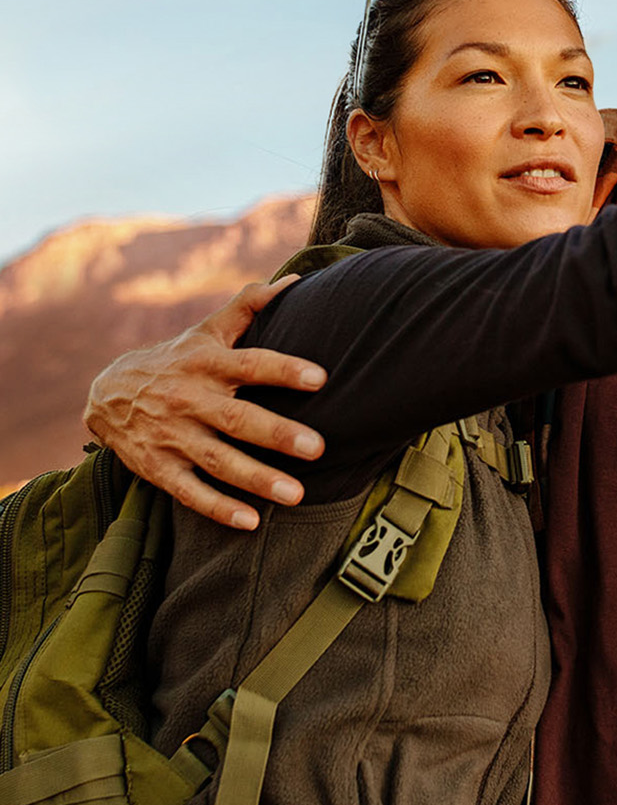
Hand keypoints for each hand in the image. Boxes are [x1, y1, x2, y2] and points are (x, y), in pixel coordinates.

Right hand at [83, 277, 324, 529]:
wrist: (108, 393)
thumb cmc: (177, 358)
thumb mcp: (207, 329)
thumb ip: (251, 305)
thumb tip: (297, 282)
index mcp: (208, 363)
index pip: (251, 364)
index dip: (285, 370)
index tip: (320, 378)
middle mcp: (190, 399)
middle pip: (237, 419)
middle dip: (277, 434)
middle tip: (318, 449)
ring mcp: (172, 436)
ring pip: (217, 461)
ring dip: (257, 479)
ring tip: (297, 495)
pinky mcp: (157, 468)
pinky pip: (189, 492)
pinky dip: (218, 508)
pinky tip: (250, 522)